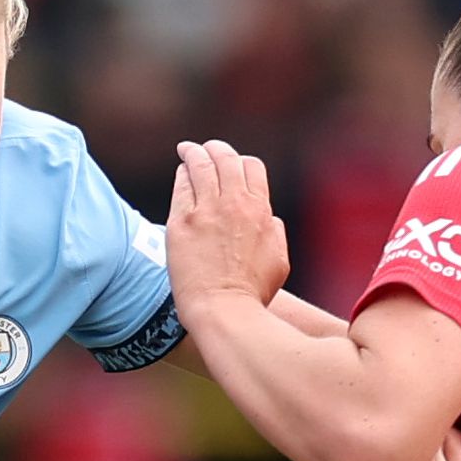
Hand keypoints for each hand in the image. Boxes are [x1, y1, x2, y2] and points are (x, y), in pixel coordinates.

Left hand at [165, 138, 288, 307]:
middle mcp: (234, 204)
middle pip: (226, 159)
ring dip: (195, 153)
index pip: (251, 168)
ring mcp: (206, 211)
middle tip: (207, 149)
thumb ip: (275, 232)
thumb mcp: (279, 261)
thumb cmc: (252, 294)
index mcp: (260, 211)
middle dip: (217, 149)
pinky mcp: (182, 223)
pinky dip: (183, 174)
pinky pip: (182, 186)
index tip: (232, 165)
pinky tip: (181, 172)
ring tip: (187, 150)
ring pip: (201, 165)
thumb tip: (270, 218)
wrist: (224, 311)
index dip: (241, 163)